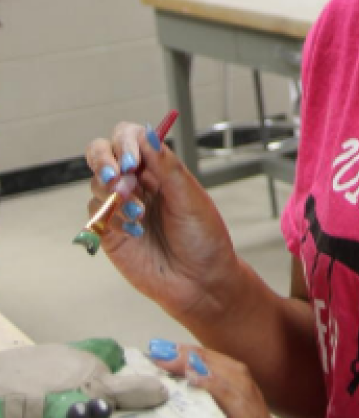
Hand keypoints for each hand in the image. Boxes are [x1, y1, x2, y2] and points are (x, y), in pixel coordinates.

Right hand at [85, 123, 239, 320]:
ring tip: (139, 215)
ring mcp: (121, 205)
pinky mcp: (109, 231)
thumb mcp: (190, 199)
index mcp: (160, 168)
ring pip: (97, 182)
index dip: (125, 142)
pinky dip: (111, 217)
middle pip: (103, 153)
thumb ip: (167, 166)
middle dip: (104, 161)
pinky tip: (134, 231)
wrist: (199, 282)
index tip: (132, 162)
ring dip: (114, 194)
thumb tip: (148, 135)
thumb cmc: (203, 238)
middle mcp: (137, 182)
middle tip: (117, 179)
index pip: (130, 137)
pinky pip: (96, 212)